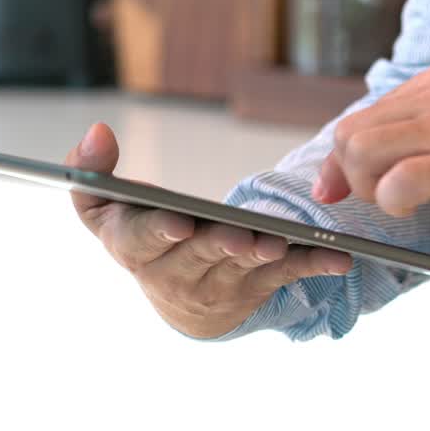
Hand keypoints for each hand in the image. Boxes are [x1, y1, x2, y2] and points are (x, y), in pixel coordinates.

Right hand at [67, 124, 351, 338]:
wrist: (177, 298)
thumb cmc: (139, 236)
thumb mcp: (105, 210)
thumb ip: (91, 173)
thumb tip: (97, 132)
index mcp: (133, 249)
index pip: (140, 242)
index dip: (159, 232)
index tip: (180, 222)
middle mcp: (173, 273)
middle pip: (198, 257)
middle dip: (219, 245)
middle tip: (239, 236)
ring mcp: (217, 284)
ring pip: (242, 269)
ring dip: (263, 255)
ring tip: (277, 241)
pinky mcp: (256, 288)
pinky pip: (286, 276)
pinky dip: (313, 266)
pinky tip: (339, 257)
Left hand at [315, 61, 429, 233]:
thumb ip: (425, 129)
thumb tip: (368, 160)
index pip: (364, 114)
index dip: (343, 157)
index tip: (335, 189)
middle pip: (351, 133)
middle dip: (350, 175)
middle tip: (375, 200)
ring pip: (363, 153)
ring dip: (369, 189)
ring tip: (401, 202)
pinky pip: (396, 182)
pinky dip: (392, 202)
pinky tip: (416, 207)